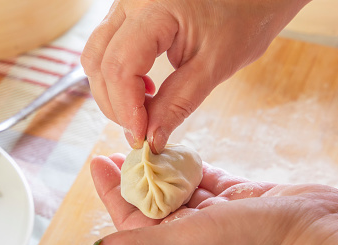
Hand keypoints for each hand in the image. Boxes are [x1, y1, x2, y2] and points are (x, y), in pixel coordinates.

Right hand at [81, 0, 310, 152]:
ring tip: (143, 113)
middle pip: (100, 63)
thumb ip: (178, 103)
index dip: (126, 108)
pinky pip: (105, 51)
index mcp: (154, 9)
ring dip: (112, 93)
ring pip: (96, 57)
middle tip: (142, 133)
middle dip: (116, 105)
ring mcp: (124, 6)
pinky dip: (116, 78)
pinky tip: (144, 91)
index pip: (120, 66)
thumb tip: (151, 139)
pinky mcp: (126, 17)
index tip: (141, 138)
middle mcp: (129, 2)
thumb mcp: (213, 67)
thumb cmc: (240, 22)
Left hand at [81, 154, 337, 244]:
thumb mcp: (187, 242)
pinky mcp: (238, 196)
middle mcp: (193, 231)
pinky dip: (192, 164)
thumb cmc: (253, 242)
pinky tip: (180, 149)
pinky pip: (207, 177)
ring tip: (144, 142)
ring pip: (179, 187)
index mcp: (176, 244)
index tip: (98, 161)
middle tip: (118, 147)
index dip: (112, 191)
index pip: (132, 217)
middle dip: (133, 175)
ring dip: (160, 167)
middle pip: (152, 200)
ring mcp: (217, 213)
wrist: (315, 234)